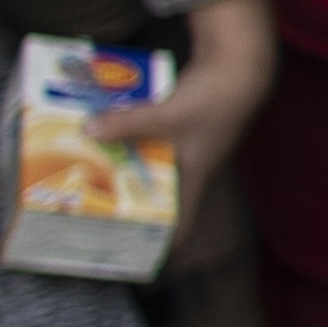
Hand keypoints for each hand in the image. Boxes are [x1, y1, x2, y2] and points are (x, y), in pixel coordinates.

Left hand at [90, 0, 281, 236]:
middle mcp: (190, 171)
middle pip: (158, 201)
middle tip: (91, 214)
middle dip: (128, 208)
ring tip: (90, 176)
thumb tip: (86, 131)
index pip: (180, 230)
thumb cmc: (215, 102)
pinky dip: (131, 143)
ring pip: (151, 171)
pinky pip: (150, 144)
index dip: (158, 250)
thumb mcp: (166, 116)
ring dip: (125, 173)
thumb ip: (127, 124)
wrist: (241, 67)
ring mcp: (187, 149)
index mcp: (193, 181)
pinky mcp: (182, 128)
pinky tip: (106, 133)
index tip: (128, 258)